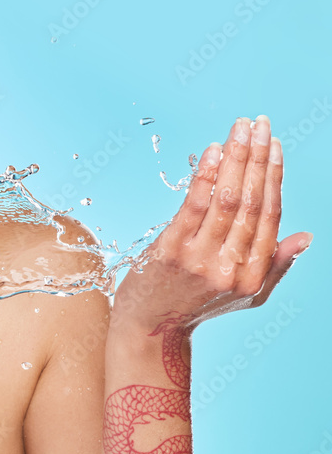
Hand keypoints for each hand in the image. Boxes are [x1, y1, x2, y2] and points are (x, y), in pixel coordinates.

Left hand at [112, 116, 310, 331]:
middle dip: (258, 158)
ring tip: (239, 129)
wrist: (149, 328)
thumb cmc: (195, 305)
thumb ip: (274, 265)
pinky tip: (214, 152)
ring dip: (236, 159)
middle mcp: (231, 268)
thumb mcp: (244, 294)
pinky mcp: (171, 251)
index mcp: (253, 276)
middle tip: (260, 125)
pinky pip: (195, 206)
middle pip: (253, 202)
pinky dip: (208, 176)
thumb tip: (304, 237)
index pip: (270, 216)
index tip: (274, 146)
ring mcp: (200, 259)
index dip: (274, 177)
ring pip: (228, 200)